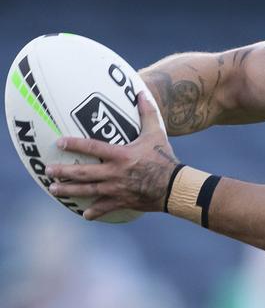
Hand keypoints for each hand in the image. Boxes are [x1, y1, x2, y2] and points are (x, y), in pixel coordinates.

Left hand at [47, 92, 178, 220]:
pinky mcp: (122, 201)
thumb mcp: (156, 132)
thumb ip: (148, 113)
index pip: (93, 148)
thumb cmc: (164, 157)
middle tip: (48, 170)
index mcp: (121, 155)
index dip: (74, 144)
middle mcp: (115, 173)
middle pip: (84, 173)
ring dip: (69, 191)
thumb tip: (142, 92)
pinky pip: (105, 208)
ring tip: (54, 189)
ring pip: (88, 191)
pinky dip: (94, 212)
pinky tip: (85, 214)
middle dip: (64, 172)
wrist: (174, 185)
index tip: (59, 142)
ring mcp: (117, 189)